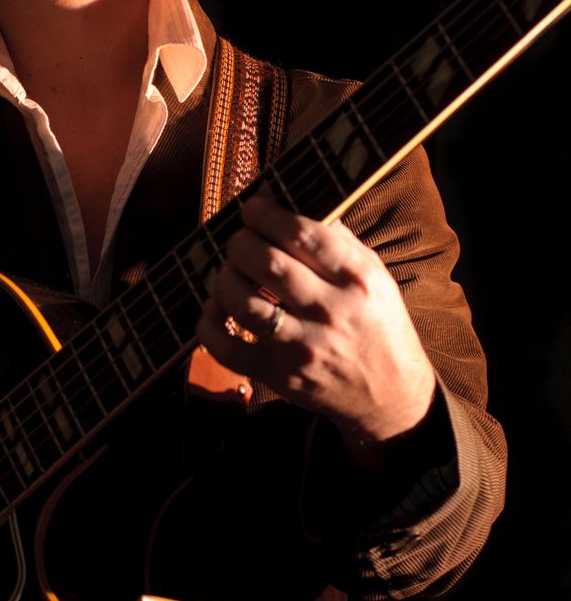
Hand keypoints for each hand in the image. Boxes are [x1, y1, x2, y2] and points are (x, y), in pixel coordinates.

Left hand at [196, 196, 435, 463]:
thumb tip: (297, 204)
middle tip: (238, 241)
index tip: (253, 208)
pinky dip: (209, 325)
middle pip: (267, 264)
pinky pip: (228, 349)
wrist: (390, 395)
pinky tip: (214, 309)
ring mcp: (302, 347)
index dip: (267, 215)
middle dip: (240, 243)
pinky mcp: (280, 376)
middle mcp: (330, 312)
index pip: (302, 234)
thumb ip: (339, 241)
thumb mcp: (375, 277)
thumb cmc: (378, 325)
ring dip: (224, 279)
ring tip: (229, 273)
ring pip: (243, 304)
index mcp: (355, 279)